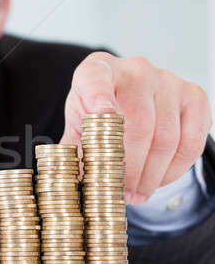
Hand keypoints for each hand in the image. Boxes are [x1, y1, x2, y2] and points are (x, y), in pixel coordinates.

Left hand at [60, 52, 211, 204]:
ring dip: (152, 174)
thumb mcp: (78, 125)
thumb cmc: (97, 113)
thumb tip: (71, 180)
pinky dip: (175, 168)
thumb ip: (73, 147)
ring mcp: (168, 81)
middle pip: (139, 122)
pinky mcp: (193, 96)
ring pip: (167, 136)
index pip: (96, 78)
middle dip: (130, 165)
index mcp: (97, 70)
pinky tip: (158, 180)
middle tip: (122, 191)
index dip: (99, 95)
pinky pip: (191, 140)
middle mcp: (135, 70)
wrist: (126, 99)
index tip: (102, 114)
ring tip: (137, 194)